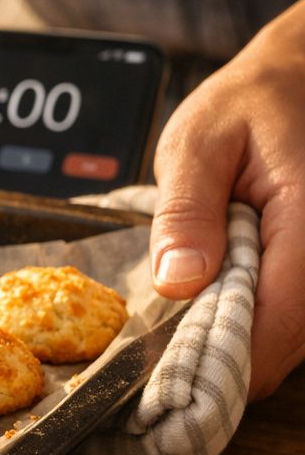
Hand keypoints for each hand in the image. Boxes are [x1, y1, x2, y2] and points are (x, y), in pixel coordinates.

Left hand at [151, 1, 304, 398]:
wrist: (291, 82)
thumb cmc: (246, 105)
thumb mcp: (197, 143)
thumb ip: (187, 211)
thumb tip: (179, 282)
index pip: (283, 316)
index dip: (230, 355)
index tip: (172, 371)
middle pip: (291, 341)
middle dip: (228, 357)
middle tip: (164, 356)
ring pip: (295, 338)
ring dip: (240, 343)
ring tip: (183, 332)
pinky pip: (293, 318)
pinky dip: (252, 323)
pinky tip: (212, 309)